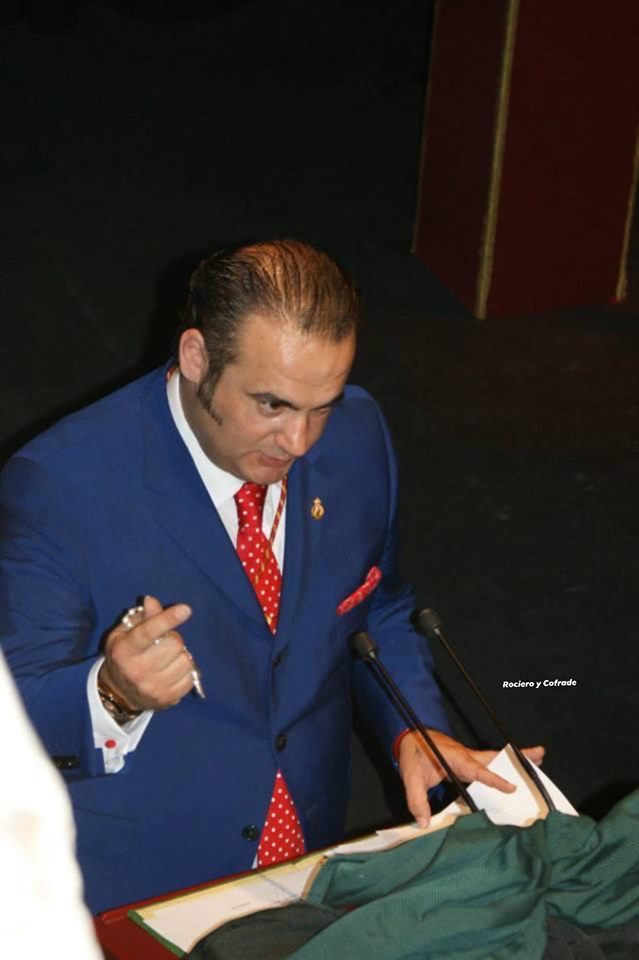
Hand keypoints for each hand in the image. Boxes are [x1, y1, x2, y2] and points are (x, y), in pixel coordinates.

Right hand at [99, 595, 193, 710]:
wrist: (119, 693)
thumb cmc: (124, 656)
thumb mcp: (124, 633)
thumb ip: (141, 617)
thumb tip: (152, 601)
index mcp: (125, 651)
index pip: (148, 632)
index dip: (167, 619)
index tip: (186, 609)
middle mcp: (137, 670)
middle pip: (174, 643)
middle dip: (173, 638)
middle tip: (164, 642)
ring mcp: (153, 687)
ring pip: (185, 660)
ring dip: (180, 655)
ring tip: (168, 658)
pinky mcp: (167, 698)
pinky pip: (190, 677)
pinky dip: (185, 670)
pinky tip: (173, 670)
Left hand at [398, 729, 544, 827]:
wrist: (408, 736)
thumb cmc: (412, 753)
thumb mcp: (410, 776)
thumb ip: (417, 799)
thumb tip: (424, 823)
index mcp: (455, 757)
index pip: (477, 769)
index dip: (494, 779)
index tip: (511, 788)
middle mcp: (466, 755)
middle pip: (495, 757)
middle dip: (517, 757)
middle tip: (540, 754)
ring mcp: (468, 756)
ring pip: (494, 758)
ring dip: (515, 759)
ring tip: (538, 758)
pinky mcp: (467, 760)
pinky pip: (488, 764)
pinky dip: (503, 766)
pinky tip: (513, 772)